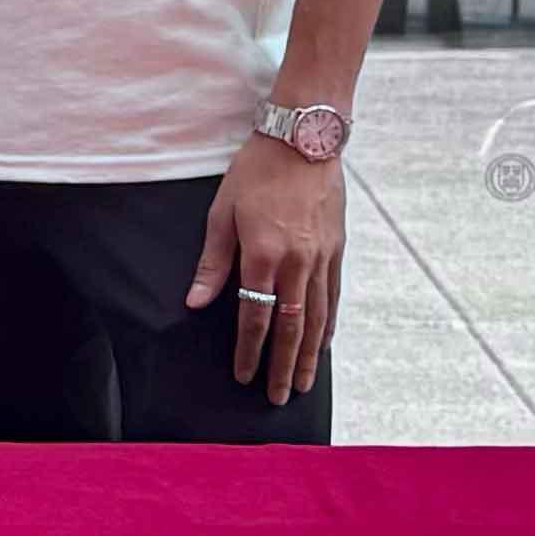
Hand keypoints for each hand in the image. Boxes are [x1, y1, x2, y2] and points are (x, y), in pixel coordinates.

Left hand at [189, 135, 344, 405]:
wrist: (304, 139)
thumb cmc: (256, 172)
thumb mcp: (222, 212)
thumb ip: (212, 263)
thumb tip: (197, 302)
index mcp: (264, 254)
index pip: (255, 316)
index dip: (249, 351)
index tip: (244, 375)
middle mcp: (297, 262)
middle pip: (290, 327)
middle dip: (282, 365)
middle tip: (277, 396)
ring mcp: (321, 257)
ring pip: (316, 317)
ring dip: (308, 354)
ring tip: (302, 383)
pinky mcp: (337, 249)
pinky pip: (333, 296)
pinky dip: (328, 325)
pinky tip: (322, 345)